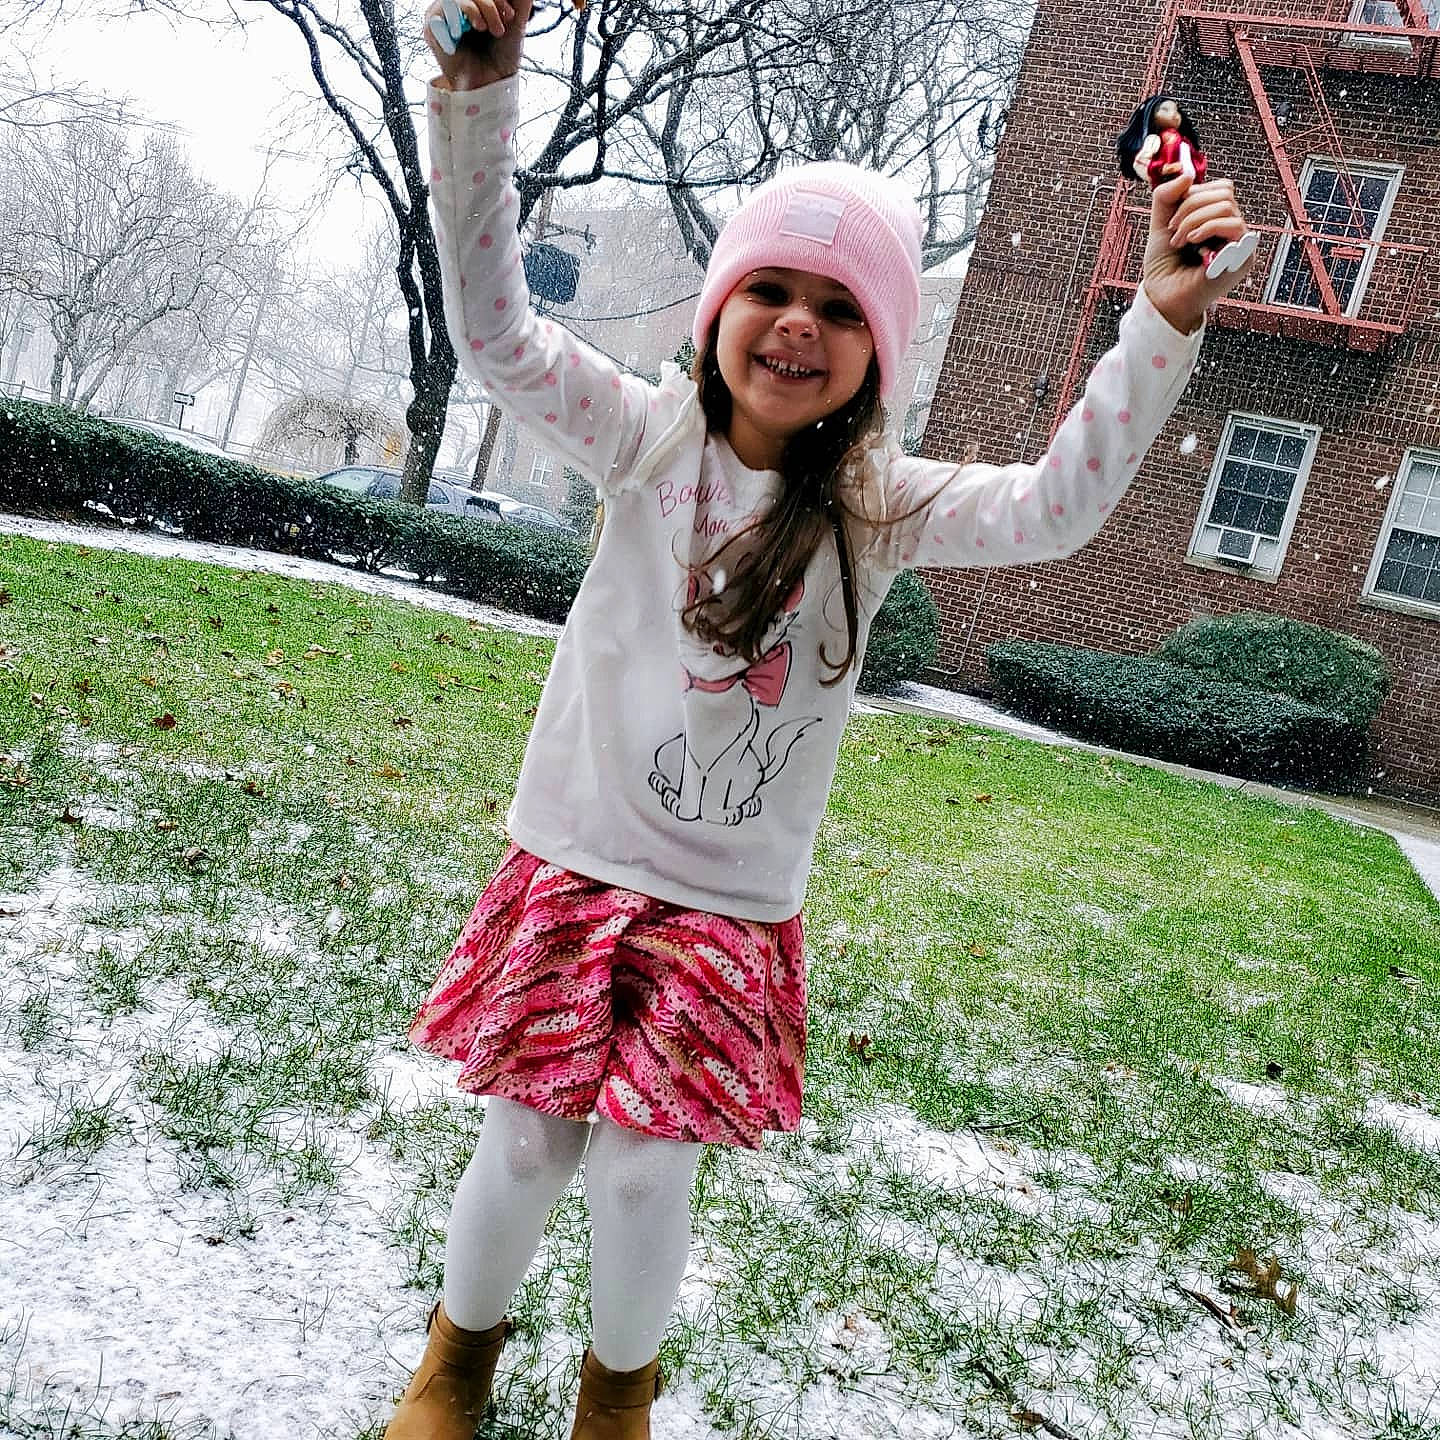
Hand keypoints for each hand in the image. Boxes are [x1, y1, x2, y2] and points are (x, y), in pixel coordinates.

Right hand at [424, 0, 531, 90]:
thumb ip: (518, 2)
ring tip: (484, 29)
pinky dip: (456, 18)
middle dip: (489, 4)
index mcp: (478, 2)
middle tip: (499, 28)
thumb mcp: (516, 25)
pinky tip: (463, 33)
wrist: (492, 85)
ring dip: (476, 9)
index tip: (510, 16)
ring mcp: (445, 13)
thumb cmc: (502, 58)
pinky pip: (441, 10)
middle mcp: (459, 5)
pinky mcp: (433, 26)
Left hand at [1141, 172, 1254, 333]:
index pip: (1220, 188)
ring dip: (1194, 219)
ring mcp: (1240, 243)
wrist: (1162, 298)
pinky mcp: (1243, 257)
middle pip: (1224, 192)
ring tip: (1179, 241)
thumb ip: (1167, 196)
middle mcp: (1233, 229)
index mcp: (1219, 220)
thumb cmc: (1164, 267)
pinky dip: (1206, 228)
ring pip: (1226, 206)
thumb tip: (1188, 173)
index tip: (1172, 218)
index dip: (1194, 194)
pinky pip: (1233, 225)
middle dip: (1190, 207)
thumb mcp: (1160, 224)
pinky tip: (1191, 243)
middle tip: (1173, 231)